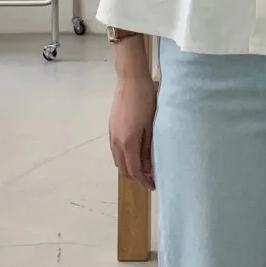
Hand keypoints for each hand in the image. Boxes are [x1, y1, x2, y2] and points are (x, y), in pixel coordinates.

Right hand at [109, 72, 156, 189]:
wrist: (130, 80)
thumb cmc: (145, 100)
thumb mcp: (152, 125)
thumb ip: (148, 147)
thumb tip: (149, 166)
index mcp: (128, 142)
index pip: (134, 170)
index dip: (144, 181)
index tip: (154, 185)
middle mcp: (117, 142)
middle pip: (124, 169)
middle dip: (136, 177)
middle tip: (151, 177)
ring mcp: (112, 135)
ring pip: (118, 160)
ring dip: (130, 167)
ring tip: (145, 165)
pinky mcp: (111, 128)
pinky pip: (116, 151)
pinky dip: (125, 157)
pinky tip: (136, 152)